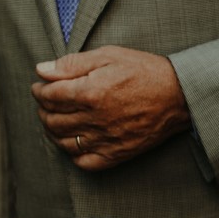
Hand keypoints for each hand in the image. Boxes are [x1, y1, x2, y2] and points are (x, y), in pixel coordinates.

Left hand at [32, 46, 191, 170]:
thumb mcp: (110, 56)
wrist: (180, 95)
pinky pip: (84, 161)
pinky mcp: (117, 153)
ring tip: (58, 119)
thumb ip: (73, 63)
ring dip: (53, 130)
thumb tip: (41, 70)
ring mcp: (106, 139)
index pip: (48, 95)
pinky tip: (75, 141)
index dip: (39, 90)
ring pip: (63, 141)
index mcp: (90, 92)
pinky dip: (73, 153)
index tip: (40, 86)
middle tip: (48, 102)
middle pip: (52, 119)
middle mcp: (95, 118)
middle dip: (43, 109)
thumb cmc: (145, 71)